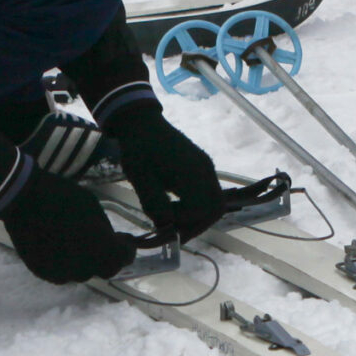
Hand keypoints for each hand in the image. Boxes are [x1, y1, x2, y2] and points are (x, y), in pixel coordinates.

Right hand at [0, 166, 136, 283]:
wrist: (21, 200)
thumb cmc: (62, 197)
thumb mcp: (93, 208)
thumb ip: (104, 231)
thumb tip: (109, 241)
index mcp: (101, 251)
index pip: (124, 259)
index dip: (126, 250)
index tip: (125, 241)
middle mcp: (83, 268)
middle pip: (104, 270)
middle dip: (107, 256)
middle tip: (103, 242)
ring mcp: (61, 273)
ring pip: (82, 272)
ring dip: (85, 261)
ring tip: (76, 242)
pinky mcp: (43, 273)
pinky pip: (62, 272)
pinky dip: (65, 263)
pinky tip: (59, 246)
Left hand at [108, 102, 225, 242]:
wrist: (143, 124)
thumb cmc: (139, 150)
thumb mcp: (141, 180)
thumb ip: (155, 205)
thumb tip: (166, 228)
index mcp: (192, 171)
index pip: (201, 209)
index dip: (184, 221)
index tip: (165, 222)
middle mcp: (205, 170)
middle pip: (216, 208)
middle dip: (197, 224)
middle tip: (176, 232)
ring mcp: (206, 168)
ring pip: (215, 202)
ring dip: (197, 216)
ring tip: (175, 221)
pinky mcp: (202, 168)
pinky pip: (208, 193)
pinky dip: (197, 206)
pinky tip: (177, 208)